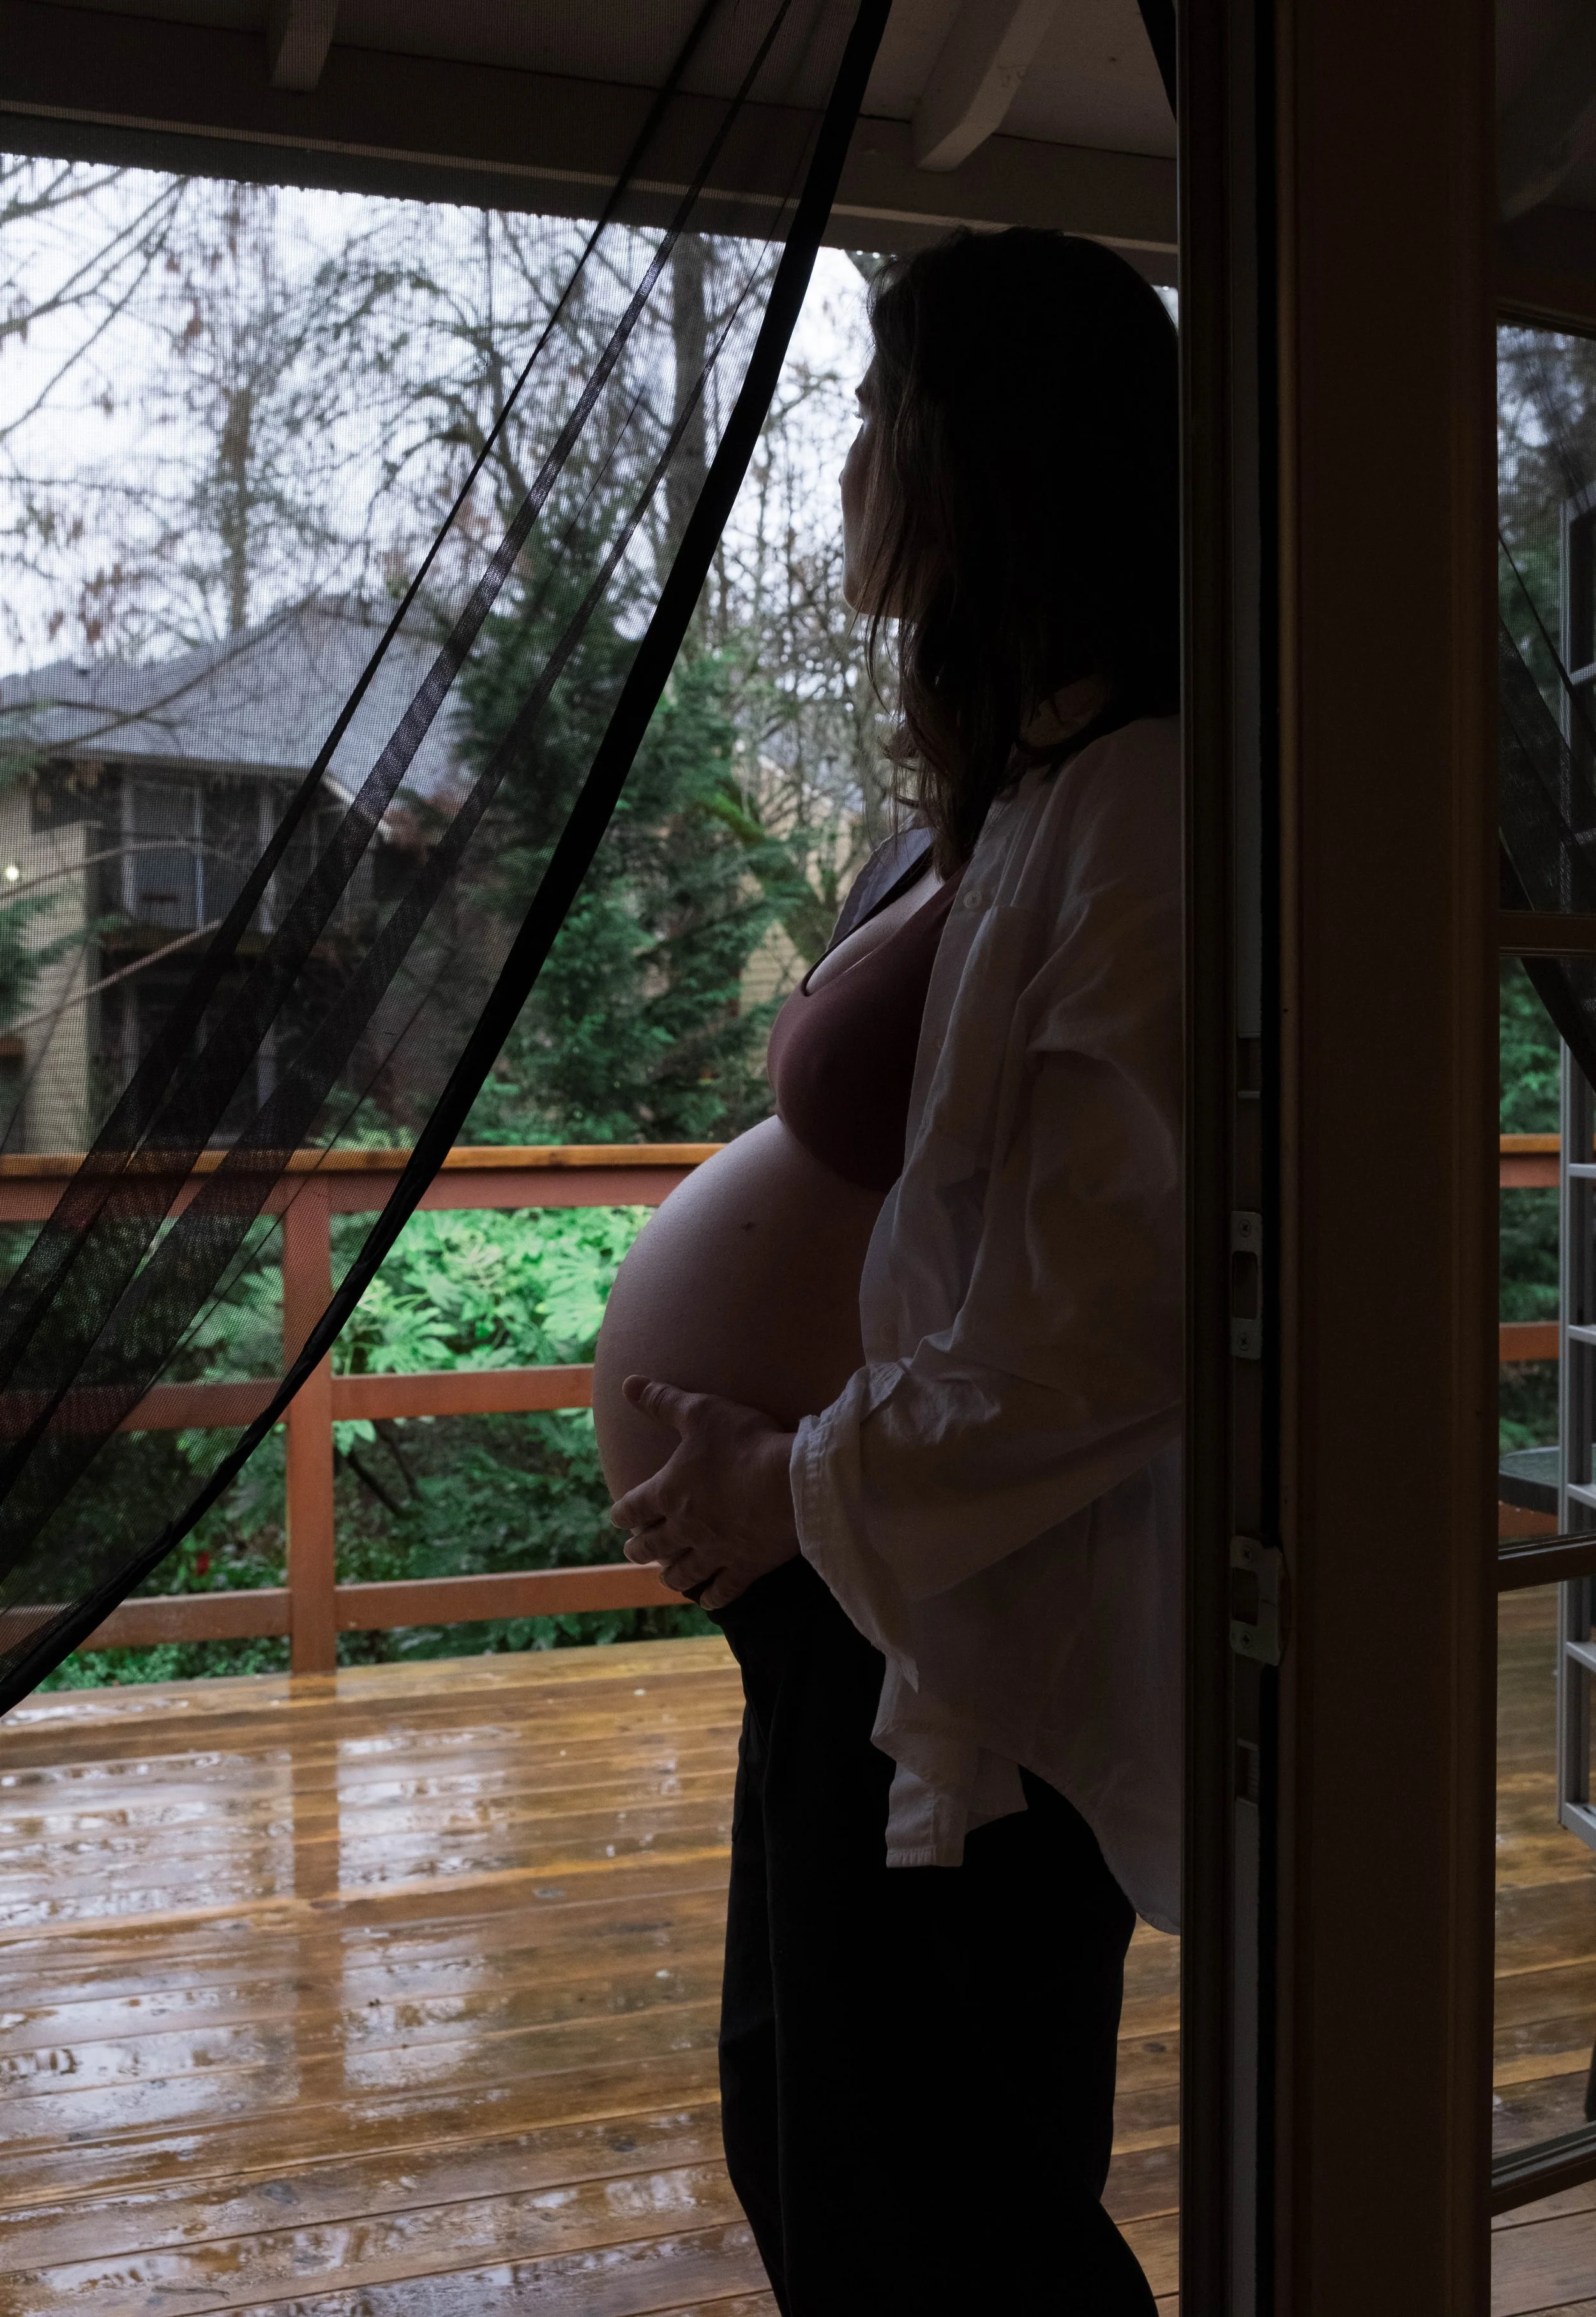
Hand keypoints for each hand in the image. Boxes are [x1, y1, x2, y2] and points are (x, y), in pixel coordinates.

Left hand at [610, 1376, 799, 1611]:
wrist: (790, 1482)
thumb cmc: (744, 1443)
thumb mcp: (700, 1411)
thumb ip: (662, 1400)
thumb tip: (627, 1383)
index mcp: (669, 1493)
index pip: (633, 1508)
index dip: (622, 1513)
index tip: (617, 1518)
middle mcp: (685, 1528)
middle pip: (653, 1546)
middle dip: (640, 1549)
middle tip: (634, 1552)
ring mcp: (715, 1551)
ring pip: (684, 1572)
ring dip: (671, 1575)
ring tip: (666, 1577)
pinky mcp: (746, 1566)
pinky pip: (723, 1589)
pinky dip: (712, 1597)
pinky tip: (707, 1600)